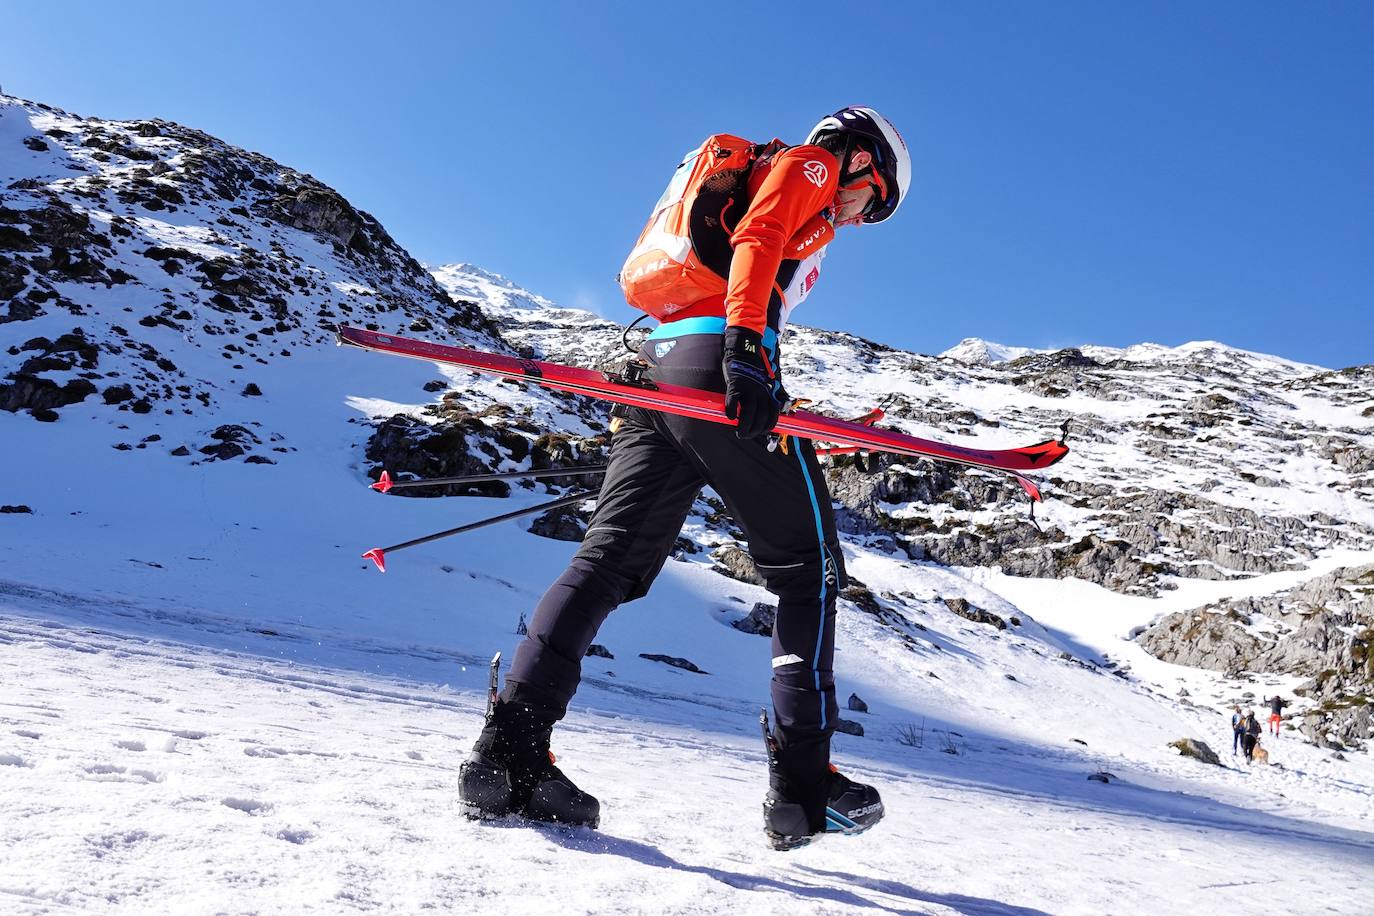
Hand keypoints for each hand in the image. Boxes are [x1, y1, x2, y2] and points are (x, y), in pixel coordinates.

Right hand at [722, 325, 780, 439]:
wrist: (743, 353)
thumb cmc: (750, 374)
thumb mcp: (760, 387)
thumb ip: (761, 401)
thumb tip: (758, 419)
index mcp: (767, 393)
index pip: (773, 414)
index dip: (768, 426)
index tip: (762, 433)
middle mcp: (760, 392)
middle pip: (761, 416)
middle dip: (756, 430)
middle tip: (747, 435)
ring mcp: (748, 388)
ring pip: (749, 412)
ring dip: (745, 426)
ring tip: (740, 433)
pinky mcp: (735, 385)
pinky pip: (733, 400)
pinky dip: (732, 410)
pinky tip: (730, 417)